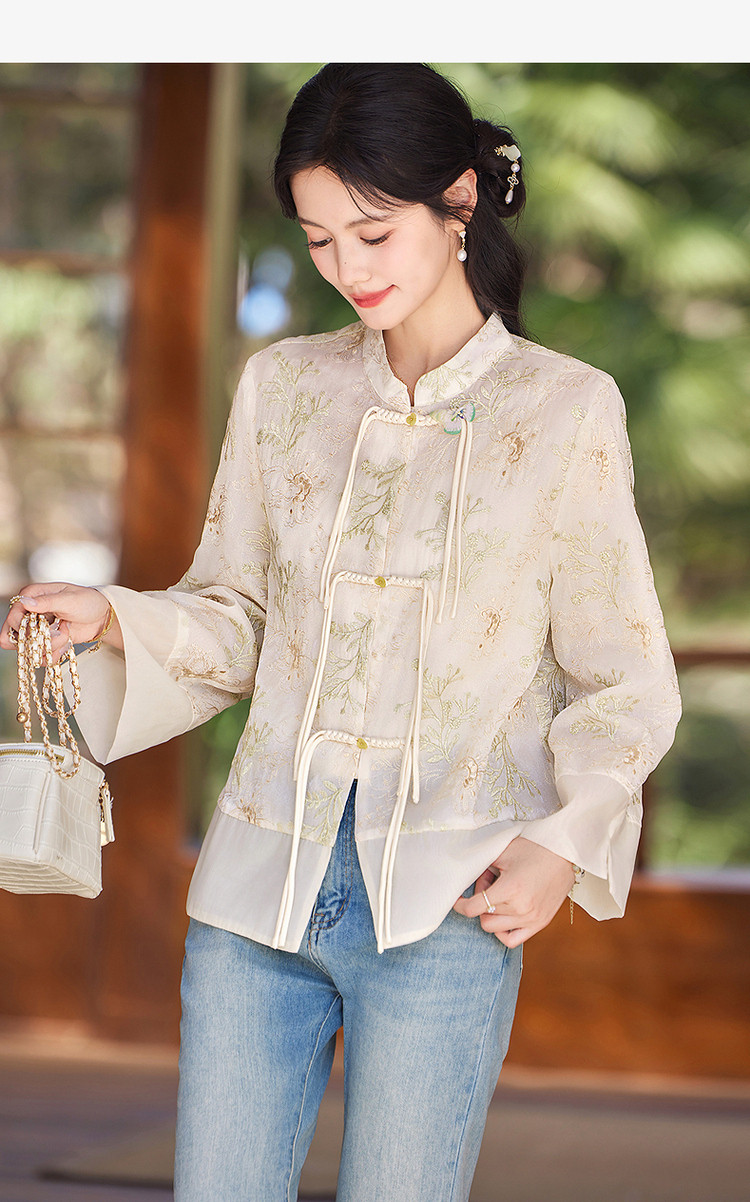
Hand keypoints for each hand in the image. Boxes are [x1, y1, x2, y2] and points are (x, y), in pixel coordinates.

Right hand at [0, 583, 121, 663]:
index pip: (13, 615)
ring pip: (29, 649)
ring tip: (66, 631)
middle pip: (13, 636)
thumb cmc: (88, 601)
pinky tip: (67, 641)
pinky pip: (42, 657)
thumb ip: (47, 602)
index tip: (41, 627)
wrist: (102, 616)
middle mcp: (30, 613)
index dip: (22, 626)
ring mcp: (37, 630)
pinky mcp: (46, 643)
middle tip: (54, 632)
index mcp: (32, 596)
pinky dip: (56, 653)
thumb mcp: (69, 600)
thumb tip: (25, 602)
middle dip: (37, 639)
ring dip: (51, 645)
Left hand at [453, 836, 575, 946]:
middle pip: (484, 916)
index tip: (456, 900)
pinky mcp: (541, 923)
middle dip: (480, 900)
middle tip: (489, 882)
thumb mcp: (503, 852)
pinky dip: (503, 931)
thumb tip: (465, 875)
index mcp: (510, 889)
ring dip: (492, 913)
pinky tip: (504, 915)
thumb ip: (482, 865)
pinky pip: (513, 940)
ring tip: (500, 894)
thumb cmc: (534, 848)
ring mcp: (532, 919)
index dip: (460, 905)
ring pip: (495, 928)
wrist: (565, 853)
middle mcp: (521, 908)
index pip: (473, 908)